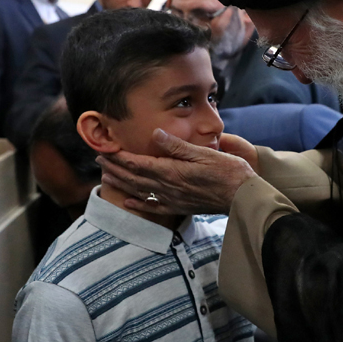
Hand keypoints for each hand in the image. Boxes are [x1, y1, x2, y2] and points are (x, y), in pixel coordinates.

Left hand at [97, 128, 256, 215]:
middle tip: (99, 158)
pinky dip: (139, 205)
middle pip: (135, 177)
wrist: (243, 197)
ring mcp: (173, 199)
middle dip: (115, 167)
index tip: (106, 149)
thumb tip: (154, 134)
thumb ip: (177, 145)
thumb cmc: (228, 171)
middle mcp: (168, 187)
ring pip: (140, 191)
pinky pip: (155, 207)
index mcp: (172, 171)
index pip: (138, 163)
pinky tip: (128, 202)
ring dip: (122, 183)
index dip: (120, 156)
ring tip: (106, 175)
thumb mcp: (203, 153)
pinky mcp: (181, 207)